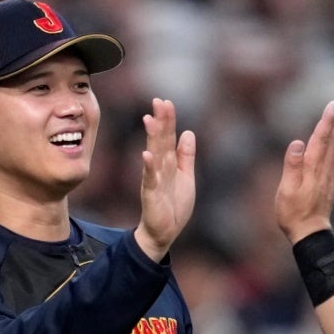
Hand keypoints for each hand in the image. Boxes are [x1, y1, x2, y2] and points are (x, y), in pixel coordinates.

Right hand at [134, 98, 196, 261]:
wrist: (163, 232)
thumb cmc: (174, 205)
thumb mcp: (186, 177)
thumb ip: (186, 156)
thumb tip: (188, 132)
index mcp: (169, 163)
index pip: (168, 137)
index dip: (168, 120)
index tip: (165, 102)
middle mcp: (160, 168)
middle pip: (160, 141)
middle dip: (160, 122)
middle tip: (158, 101)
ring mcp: (154, 180)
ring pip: (154, 155)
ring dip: (152, 137)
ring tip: (150, 119)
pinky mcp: (151, 194)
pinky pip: (149, 178)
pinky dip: (148, 167)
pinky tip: (145, 154)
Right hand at [274, 100, 333, 243]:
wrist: (309, 233)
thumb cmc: (292, 213)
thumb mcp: (285, 190)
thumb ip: (292, 166)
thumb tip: (297, 142)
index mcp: (312, 168)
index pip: (320, 139)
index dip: (327, 120)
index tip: (333, 104)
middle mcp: (323, 169)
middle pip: (333, 139)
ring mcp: (329, 177)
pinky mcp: (331, 185)